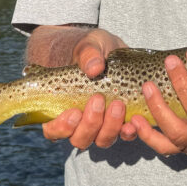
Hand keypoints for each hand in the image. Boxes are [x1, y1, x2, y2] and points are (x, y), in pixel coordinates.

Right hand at [42, 29, 137, 147]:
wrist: (116, 51)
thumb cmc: (94, 50)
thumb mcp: (89, 45)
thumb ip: (88, 54)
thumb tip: (94, 68)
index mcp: (63, 107)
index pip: (52, 130)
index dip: (60, 128)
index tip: (73, 112)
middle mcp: (81, 122)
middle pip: (80, 139)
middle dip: (90, 124)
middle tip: (98, 100)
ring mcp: (102, 125)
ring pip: (102, 140)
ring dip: (110, 127)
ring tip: (118, 104)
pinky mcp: (122, 122)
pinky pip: (124, 135)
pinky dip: (129, 132)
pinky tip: (134, 122)